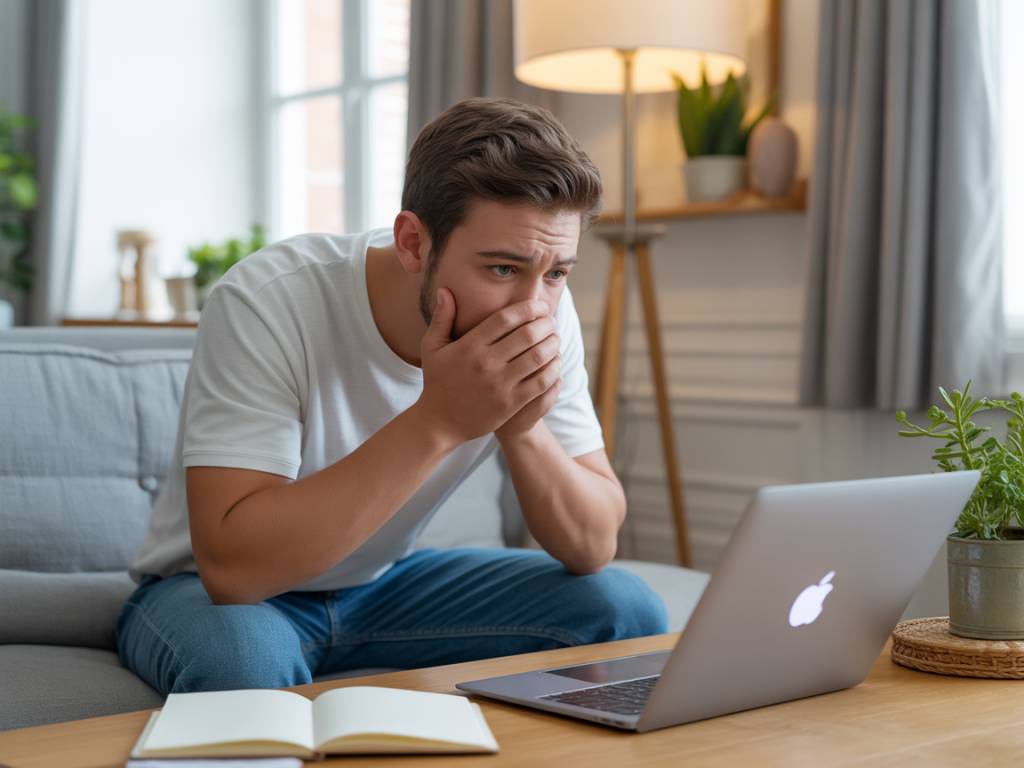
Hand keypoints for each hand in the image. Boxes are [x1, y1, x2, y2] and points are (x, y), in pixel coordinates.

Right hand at [415, 289, 560, 446]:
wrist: (439, 422)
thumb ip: (442, 318)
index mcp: (469, 346)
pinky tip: (554, 362)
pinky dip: (552, 369)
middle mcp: (485, 363)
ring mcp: (499, 384)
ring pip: (538, 357)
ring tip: (555, 339)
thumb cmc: (437, 381)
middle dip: (546, 324)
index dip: (528, 308)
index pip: (506, 318)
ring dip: (552, 344)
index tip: (540, 305)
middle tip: (552, 321)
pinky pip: (540, 382)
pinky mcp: (510, 403)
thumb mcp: (432, 347)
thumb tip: (445, 290)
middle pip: (527, 335)